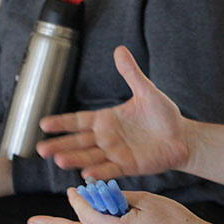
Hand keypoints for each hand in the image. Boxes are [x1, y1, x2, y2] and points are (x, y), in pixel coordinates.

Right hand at [36, 45, 190, 179]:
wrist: (182, 137)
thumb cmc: (163, 115)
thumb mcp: (146, 91)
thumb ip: (131, 73)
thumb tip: (120, 49)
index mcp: (106, 119)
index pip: (78, 121)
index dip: (61, 123)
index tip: (44, 124)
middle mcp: (106, 138)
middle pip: (78, 141)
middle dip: (60, 145)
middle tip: (41, 149)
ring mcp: (115, 153)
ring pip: (90, 156)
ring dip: (75, 159)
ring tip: (59, 160)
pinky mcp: (128, 166)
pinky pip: (110, 170)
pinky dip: (99, 172)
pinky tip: (86, 173)